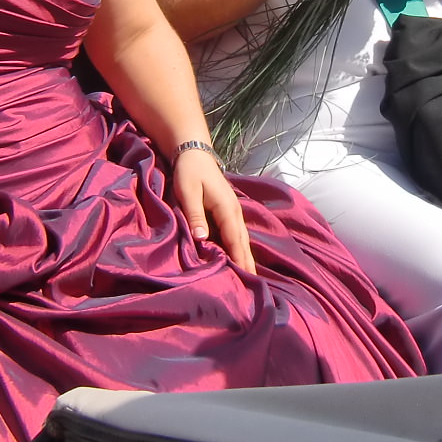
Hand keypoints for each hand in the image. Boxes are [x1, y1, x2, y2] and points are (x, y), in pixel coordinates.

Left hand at [174, 147, 255, 274]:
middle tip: (253, 287)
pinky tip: (239, 259)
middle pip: (243, 243)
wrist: (195, 154)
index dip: (240, 259)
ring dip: (246, 257)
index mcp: (226, 208)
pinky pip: (236, 234)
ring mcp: (234, 212)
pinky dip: (240, 248)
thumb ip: (195, 214)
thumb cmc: (189, 172)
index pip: (235, 240)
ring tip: (249, 278)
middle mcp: (235, 212)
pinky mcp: (229, 212)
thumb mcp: (188, 192)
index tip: (246, 278)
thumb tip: (202, 238)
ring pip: (242, 239)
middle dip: (248, 264)